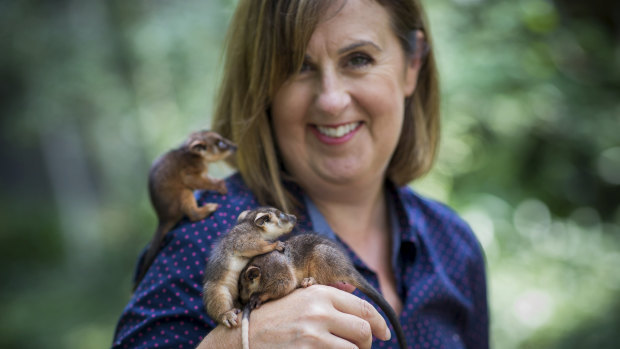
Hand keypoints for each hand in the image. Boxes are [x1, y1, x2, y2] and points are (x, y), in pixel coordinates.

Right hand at [247, 284, 389, 348]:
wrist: (241, 339)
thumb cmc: (270, 319)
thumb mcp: (298, 298)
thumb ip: (327, 295)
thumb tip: (353, 289)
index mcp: (319, 293)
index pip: (363, 308)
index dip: (379, 324)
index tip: (384, 334)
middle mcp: (319, 311)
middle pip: (363, 330)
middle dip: (367, 344)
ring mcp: (313, 336)